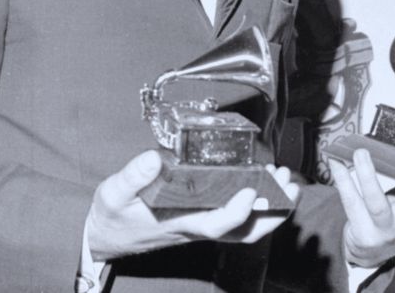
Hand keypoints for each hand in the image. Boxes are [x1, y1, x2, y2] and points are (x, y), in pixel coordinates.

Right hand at [84, 150, 299, 260]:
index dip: (237, 211)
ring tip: (287, 181)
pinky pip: (239, 217)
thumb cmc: (113, 216)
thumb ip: (133, 176)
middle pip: (245, 232)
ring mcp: (203, 224)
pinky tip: (266, 183)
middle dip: (272, 212)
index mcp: (181, 223)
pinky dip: (258, 204)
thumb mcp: (114, 193)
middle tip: (287, 183)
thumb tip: (153, 158)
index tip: (251, 189)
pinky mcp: (203, 216)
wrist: (107, 236)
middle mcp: (198, 227)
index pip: (217, 224)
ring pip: (247, 227)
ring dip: (272, 208)